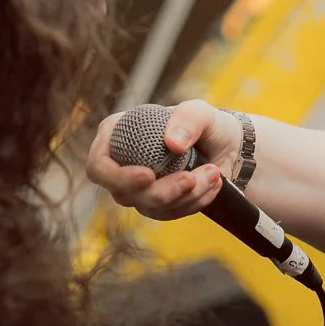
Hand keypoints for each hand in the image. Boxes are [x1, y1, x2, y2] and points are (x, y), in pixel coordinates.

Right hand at [85, 99, 241, 220]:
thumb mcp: (200, 111)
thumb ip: (187, 119)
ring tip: (212, 173)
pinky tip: (212, 185)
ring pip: (149, 207)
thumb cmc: (205, 123)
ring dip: (183, 197)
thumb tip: (172, 143)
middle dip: (159, 193)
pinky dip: (193, 203)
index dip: (118, 177)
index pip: (99, 166)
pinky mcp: (159, 204)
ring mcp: (138, 188)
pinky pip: (170, 214)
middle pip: (123, 194)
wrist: (225, 145)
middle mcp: (121, 165)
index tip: (148, 175)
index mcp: (116, 136)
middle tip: (190, 179)